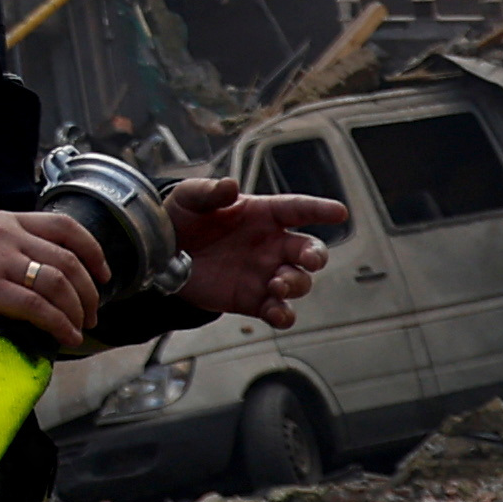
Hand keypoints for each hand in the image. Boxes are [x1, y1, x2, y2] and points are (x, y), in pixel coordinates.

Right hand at [0, 206, 114, 349]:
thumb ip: (10, 243)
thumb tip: (47, 271)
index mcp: (7, 220)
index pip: (64, 226)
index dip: (93, 250)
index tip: (104, 273)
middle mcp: (7, 235)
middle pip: (68, 260)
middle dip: (90, 290)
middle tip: (92, 312)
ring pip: (58, 283)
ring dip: (77, 310)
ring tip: (79, 328)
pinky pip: (37, 308)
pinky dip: (58, 324)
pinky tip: (64, 337)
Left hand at [162, 175, 347, 329]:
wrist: (163, 253)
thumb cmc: (182, 217)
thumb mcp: (190, 197)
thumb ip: (210, 192)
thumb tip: (230, 185)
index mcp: (261, 214)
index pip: (297, 209)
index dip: (319, 209)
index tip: (339, 212)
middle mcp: (270, 244)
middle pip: (309, 250)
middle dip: (316, 255)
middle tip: (308, 260)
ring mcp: (264, 273)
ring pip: (298, 282)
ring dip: (295, 284)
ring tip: (276, 284)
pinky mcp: (252, 300)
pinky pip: (278, 311)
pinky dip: (283, 316)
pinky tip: (277, 314)